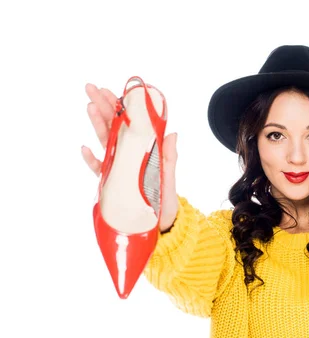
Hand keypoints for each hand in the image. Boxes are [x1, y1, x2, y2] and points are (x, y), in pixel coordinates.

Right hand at [81, 83, 178, 231]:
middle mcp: (130, 155)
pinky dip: (91, 159)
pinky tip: (85, 148)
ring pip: (104, 141)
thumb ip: (169, 159)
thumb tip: (173, 134)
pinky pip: (99, 168)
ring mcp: (119, 167)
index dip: (124, 107)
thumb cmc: (166, 202)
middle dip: (104, 106)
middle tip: (93, 89)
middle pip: (114, 127)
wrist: (160, 227)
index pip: (133, 124)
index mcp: (145, 151)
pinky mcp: (111, 182)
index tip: (117, 91)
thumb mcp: (169, 179)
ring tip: (89, 105)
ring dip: (96, 123)